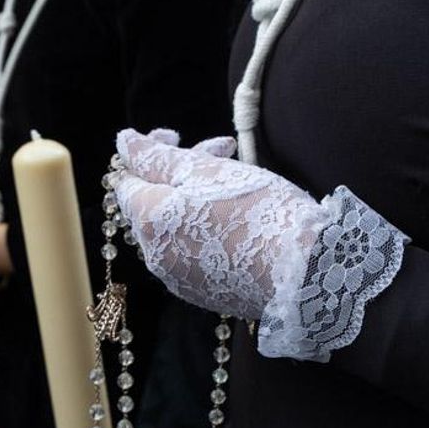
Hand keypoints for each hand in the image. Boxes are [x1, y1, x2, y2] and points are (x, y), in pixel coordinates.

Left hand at [111, 129, 321, 320]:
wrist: (304, 270)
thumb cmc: (258, 211)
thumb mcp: (207, 171)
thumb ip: (158, 157)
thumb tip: (123, 143)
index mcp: (149, 221)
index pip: (126, 179)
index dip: (147, 150)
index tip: (177, 135)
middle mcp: (154, 256)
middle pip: (153, 202)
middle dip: (182, 169)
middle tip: (222, 150)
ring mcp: (178, 278)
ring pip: (174, 226)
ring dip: (197, 195)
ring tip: (239, 176)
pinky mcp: (203, 292)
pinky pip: (192, 251)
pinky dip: (206, 227)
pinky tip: (239, 215)